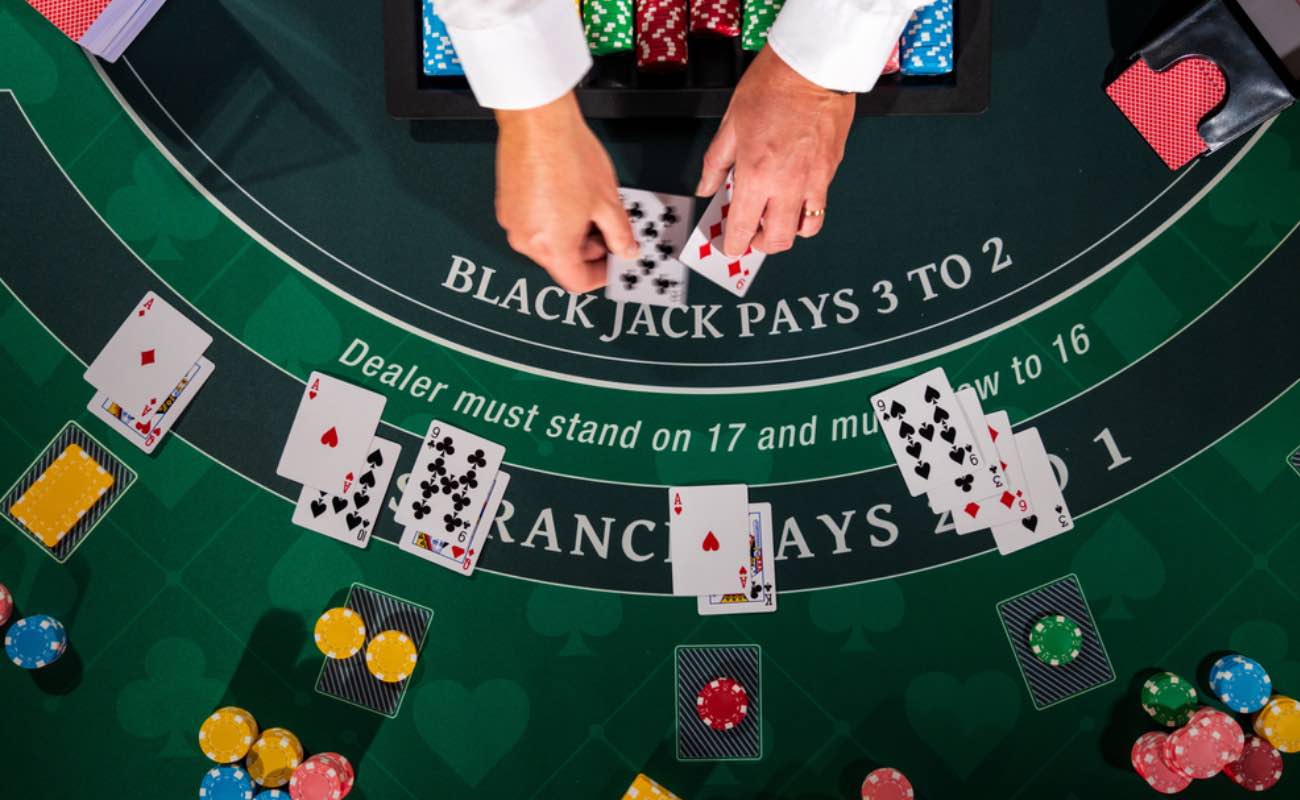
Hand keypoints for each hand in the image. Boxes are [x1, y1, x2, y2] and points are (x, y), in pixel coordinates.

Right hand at [495, 93, 635, 292]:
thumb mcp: (607, 202)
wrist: (537, 119)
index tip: (614, 262)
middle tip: (609, 231)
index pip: (577, 282)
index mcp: (551, 247)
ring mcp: (512, 221)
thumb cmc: (567, 155)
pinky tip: (570, 196)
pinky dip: (553, 219)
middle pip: (562, 261)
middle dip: (589, 251)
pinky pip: (533, 223)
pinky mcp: (506, 203)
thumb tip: (625, 249)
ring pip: (548, 241)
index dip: (601, 276)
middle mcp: (525, 240)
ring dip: (572, 233)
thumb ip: (620, 234)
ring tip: (591, 207)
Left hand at [697, 46, 855, 255]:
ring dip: (787, 232)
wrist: (813, 67)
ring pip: (804, 230)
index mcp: (756, 175)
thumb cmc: (772, 86)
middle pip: (777, 240)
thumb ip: (716, 163)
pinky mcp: (831, 170)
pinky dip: (806, 211)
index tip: (729, 245)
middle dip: (760, 245)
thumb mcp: (730, 124)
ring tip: (774, 219)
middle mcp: (787, 185)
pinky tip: (794, 196)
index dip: (733, 244)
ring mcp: (813, 181)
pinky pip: (819, 205)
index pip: (742, 229)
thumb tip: (706, 188)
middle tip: (750, 234)